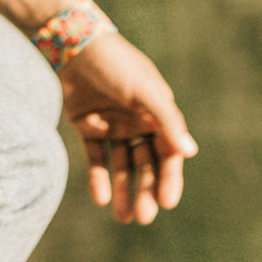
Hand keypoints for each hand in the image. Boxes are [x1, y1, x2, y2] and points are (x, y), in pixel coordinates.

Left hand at [63, 33, 195, 224]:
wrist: (71, 43)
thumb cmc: (115, 63)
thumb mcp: (144, 90)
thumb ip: (166, 120)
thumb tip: (190, 152)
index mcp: (157, 113)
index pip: (168, 153)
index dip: (168, 178)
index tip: (167, 202)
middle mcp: (138, 122)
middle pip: (145, 163)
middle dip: (145, 190)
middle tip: (143, 217)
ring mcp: (113, 125)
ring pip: (122, 165)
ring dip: (123, 189)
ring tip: (122, 217)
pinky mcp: (88, 126)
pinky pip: (96, 158)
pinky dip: (99, 177)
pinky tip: (101, 198)